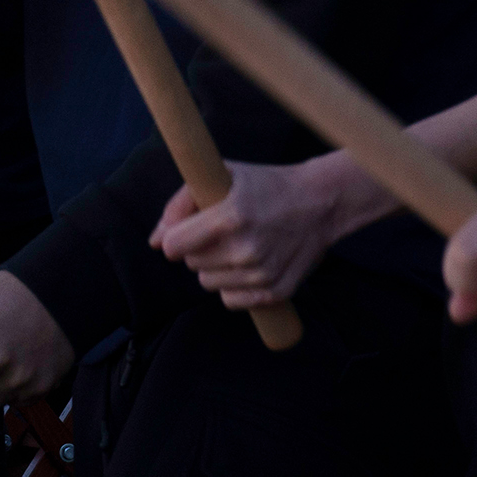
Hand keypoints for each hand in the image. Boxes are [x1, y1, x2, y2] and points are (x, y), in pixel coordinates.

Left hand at [153, 149, 380, 313]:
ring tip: (238, 246)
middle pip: (190, 264)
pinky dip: (233, 286)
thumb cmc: (266, 185)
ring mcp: (262, 274)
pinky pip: (230, 300)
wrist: (322, 203)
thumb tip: (155, 242)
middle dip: (198, 249)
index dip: (175, 238)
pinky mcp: (274, 292)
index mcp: (230, 217)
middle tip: (222, 232)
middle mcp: (245, 249)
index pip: (173, 246)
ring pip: (208, 283)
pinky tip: (249, 265)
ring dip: (215, 267)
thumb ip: (181, 204)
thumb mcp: (223, 176)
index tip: (187, 231)